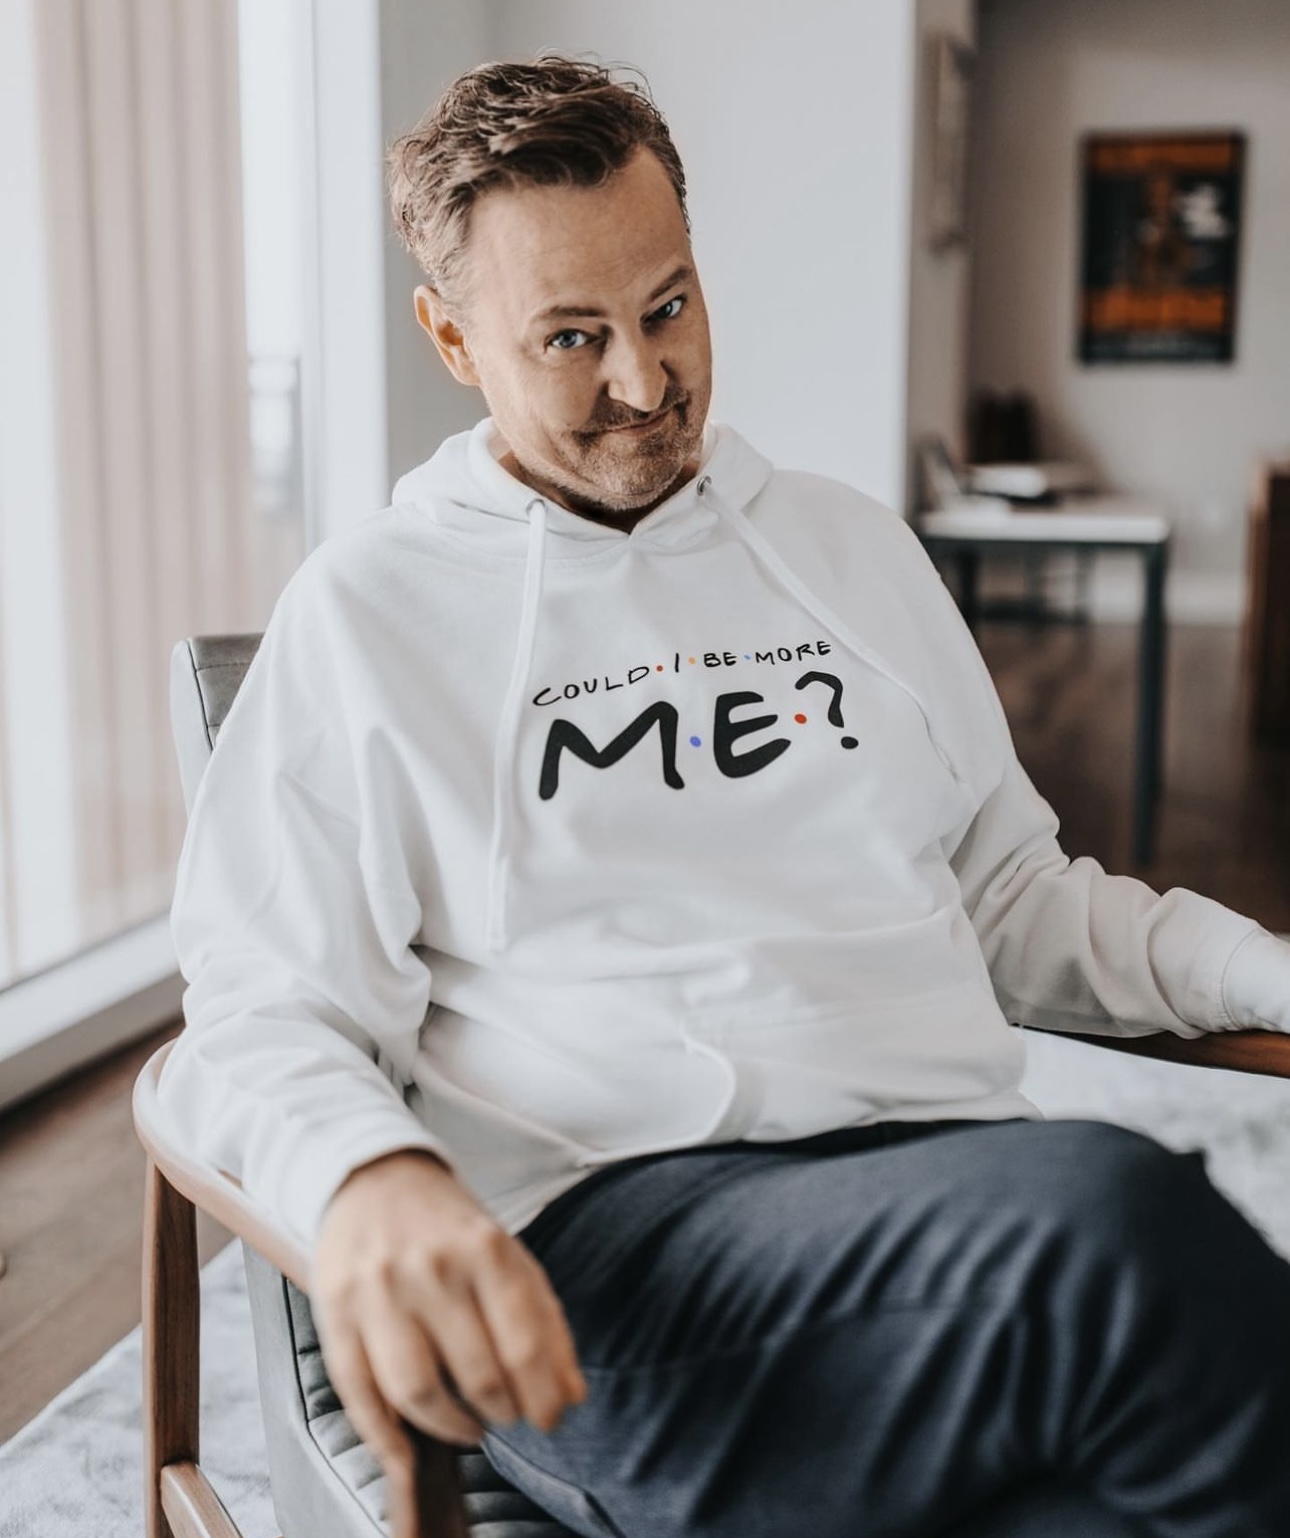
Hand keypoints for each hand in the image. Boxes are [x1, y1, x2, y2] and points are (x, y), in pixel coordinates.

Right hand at [311, 1150, 587, 1519]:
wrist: (373, 1180)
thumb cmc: (448, 1228)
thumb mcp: (508, 1254)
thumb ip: (543, 1321)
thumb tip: (571, 1397)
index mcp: (484, 1250)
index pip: (523, 1344)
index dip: (543, 1395)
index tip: (550, 1419)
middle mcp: (430, 1270)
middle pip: (477, 1375)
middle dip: (502, 1412)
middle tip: (508, 1417)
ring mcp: (378, 1293)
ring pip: (417, 1394)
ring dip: (452, 1428)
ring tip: (469, 1426)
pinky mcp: (335, 1314)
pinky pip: (359, 1396)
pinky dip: (385, 1439)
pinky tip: (408, 1451)